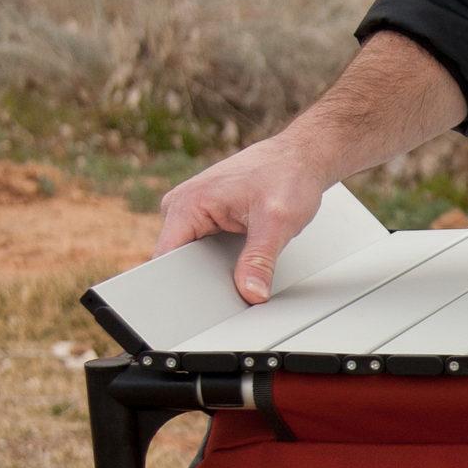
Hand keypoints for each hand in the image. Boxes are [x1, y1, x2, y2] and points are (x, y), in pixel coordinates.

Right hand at [154, 136, 334, 304]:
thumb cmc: (288, 176)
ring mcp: (192, 213)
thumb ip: (260, 260)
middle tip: (230, 296)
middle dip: (201, 283)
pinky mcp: (206, 219)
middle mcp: (182, 207)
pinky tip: (240, 271)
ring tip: (239, 279)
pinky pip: (205, 252)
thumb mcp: (277, 223)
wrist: (301, 158)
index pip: (166, 259)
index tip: (193, 308)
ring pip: (194, 260)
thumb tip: (251, 294)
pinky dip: (222, 265)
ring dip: (213, 275)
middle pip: (179, 263)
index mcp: (187, 204)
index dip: (178, 288)